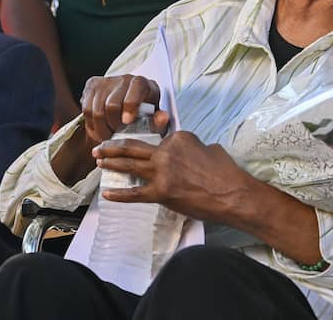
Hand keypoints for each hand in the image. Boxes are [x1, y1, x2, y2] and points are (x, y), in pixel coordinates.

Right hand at [80, 75, 167, 143]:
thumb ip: (157, 122)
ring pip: (97, 109)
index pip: (135, 90)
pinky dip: (92, 124)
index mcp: (143, 84)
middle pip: (112, 104)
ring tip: (108, 136)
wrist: (125, 109)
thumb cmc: (143, 117)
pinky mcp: (92, 85)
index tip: (127, 122)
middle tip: (117, 135)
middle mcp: (125, 78)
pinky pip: (86, 109)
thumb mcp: (152, 121)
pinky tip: (99, 129)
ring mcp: (106, 81)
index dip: (130, 106)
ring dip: (101, 128)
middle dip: (114, 124)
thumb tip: (163, 117)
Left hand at [93, 131, 253, 223]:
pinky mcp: (161, 193)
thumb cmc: (227, 172)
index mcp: (179, 138)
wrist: (233, 194)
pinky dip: (120, 194)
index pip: (161, 140)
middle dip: (113, 146)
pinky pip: (136, 193)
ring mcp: (162, 172)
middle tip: (100, 146)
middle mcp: (166, 152)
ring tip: (98, 161)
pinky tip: (107, 193)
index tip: (155, 153)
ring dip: (112, 162)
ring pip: (131, 165)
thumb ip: (193, 148)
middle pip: (134, 147)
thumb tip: (187, 156)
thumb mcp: (210, 149)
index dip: (159, 147)